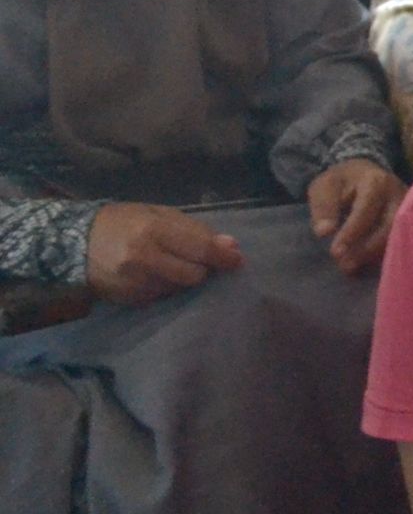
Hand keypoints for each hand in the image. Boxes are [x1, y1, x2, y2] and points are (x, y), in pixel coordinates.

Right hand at [84, 203, 243, 303]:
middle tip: (198, 259)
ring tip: (170, 263)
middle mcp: (143, 259)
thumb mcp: (157, 214)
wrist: (72, 244)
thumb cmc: (122, 222)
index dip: (223, 257)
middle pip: (194, 275)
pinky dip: (166, 286)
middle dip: (202, 268)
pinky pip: (162, 296)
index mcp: (153, 231)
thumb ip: (194, 229)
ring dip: (184, 278)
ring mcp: (135, 283)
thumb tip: (230, 246)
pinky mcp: (129, 299)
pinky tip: (154, 274)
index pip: (200, 249)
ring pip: (180, 288)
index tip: (238, 260)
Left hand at [305, 157, 404, 272]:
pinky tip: (366, 264)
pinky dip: (383, 254)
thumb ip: (323, 207)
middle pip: (388, 226)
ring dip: (375, 254)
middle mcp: (398, 194)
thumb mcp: (324, 187)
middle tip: (344, 265)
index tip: (335, 252)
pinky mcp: (411, 219)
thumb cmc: (342, 182)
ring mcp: (409, 207)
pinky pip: (401, 239)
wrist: (364, 172)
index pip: (366, 210)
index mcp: (376, 182)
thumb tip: (324, 232)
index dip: (351, 232)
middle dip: (366, 248)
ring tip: (352, 267)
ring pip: (398, 236)